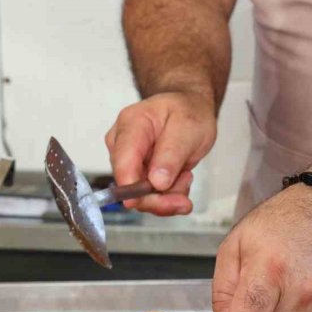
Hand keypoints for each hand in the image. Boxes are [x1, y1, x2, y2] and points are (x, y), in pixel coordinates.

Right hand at [105, 91, 216, 215]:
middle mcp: (122, 143)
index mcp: (131, 124)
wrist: (190, 110)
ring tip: (185, 176)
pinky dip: (168, 195)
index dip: (130, 186)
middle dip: (157, 196)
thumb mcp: (188, 127)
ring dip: (167, 196)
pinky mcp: (135, 174)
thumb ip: (172, 154)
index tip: (143, 201)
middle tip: (184, 196)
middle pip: (128, 183)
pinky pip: (148, 196)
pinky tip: (179, 180)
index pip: (123, 160)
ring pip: (139, 195)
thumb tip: (156, 182)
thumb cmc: (187, 112)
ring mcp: (127, 160)